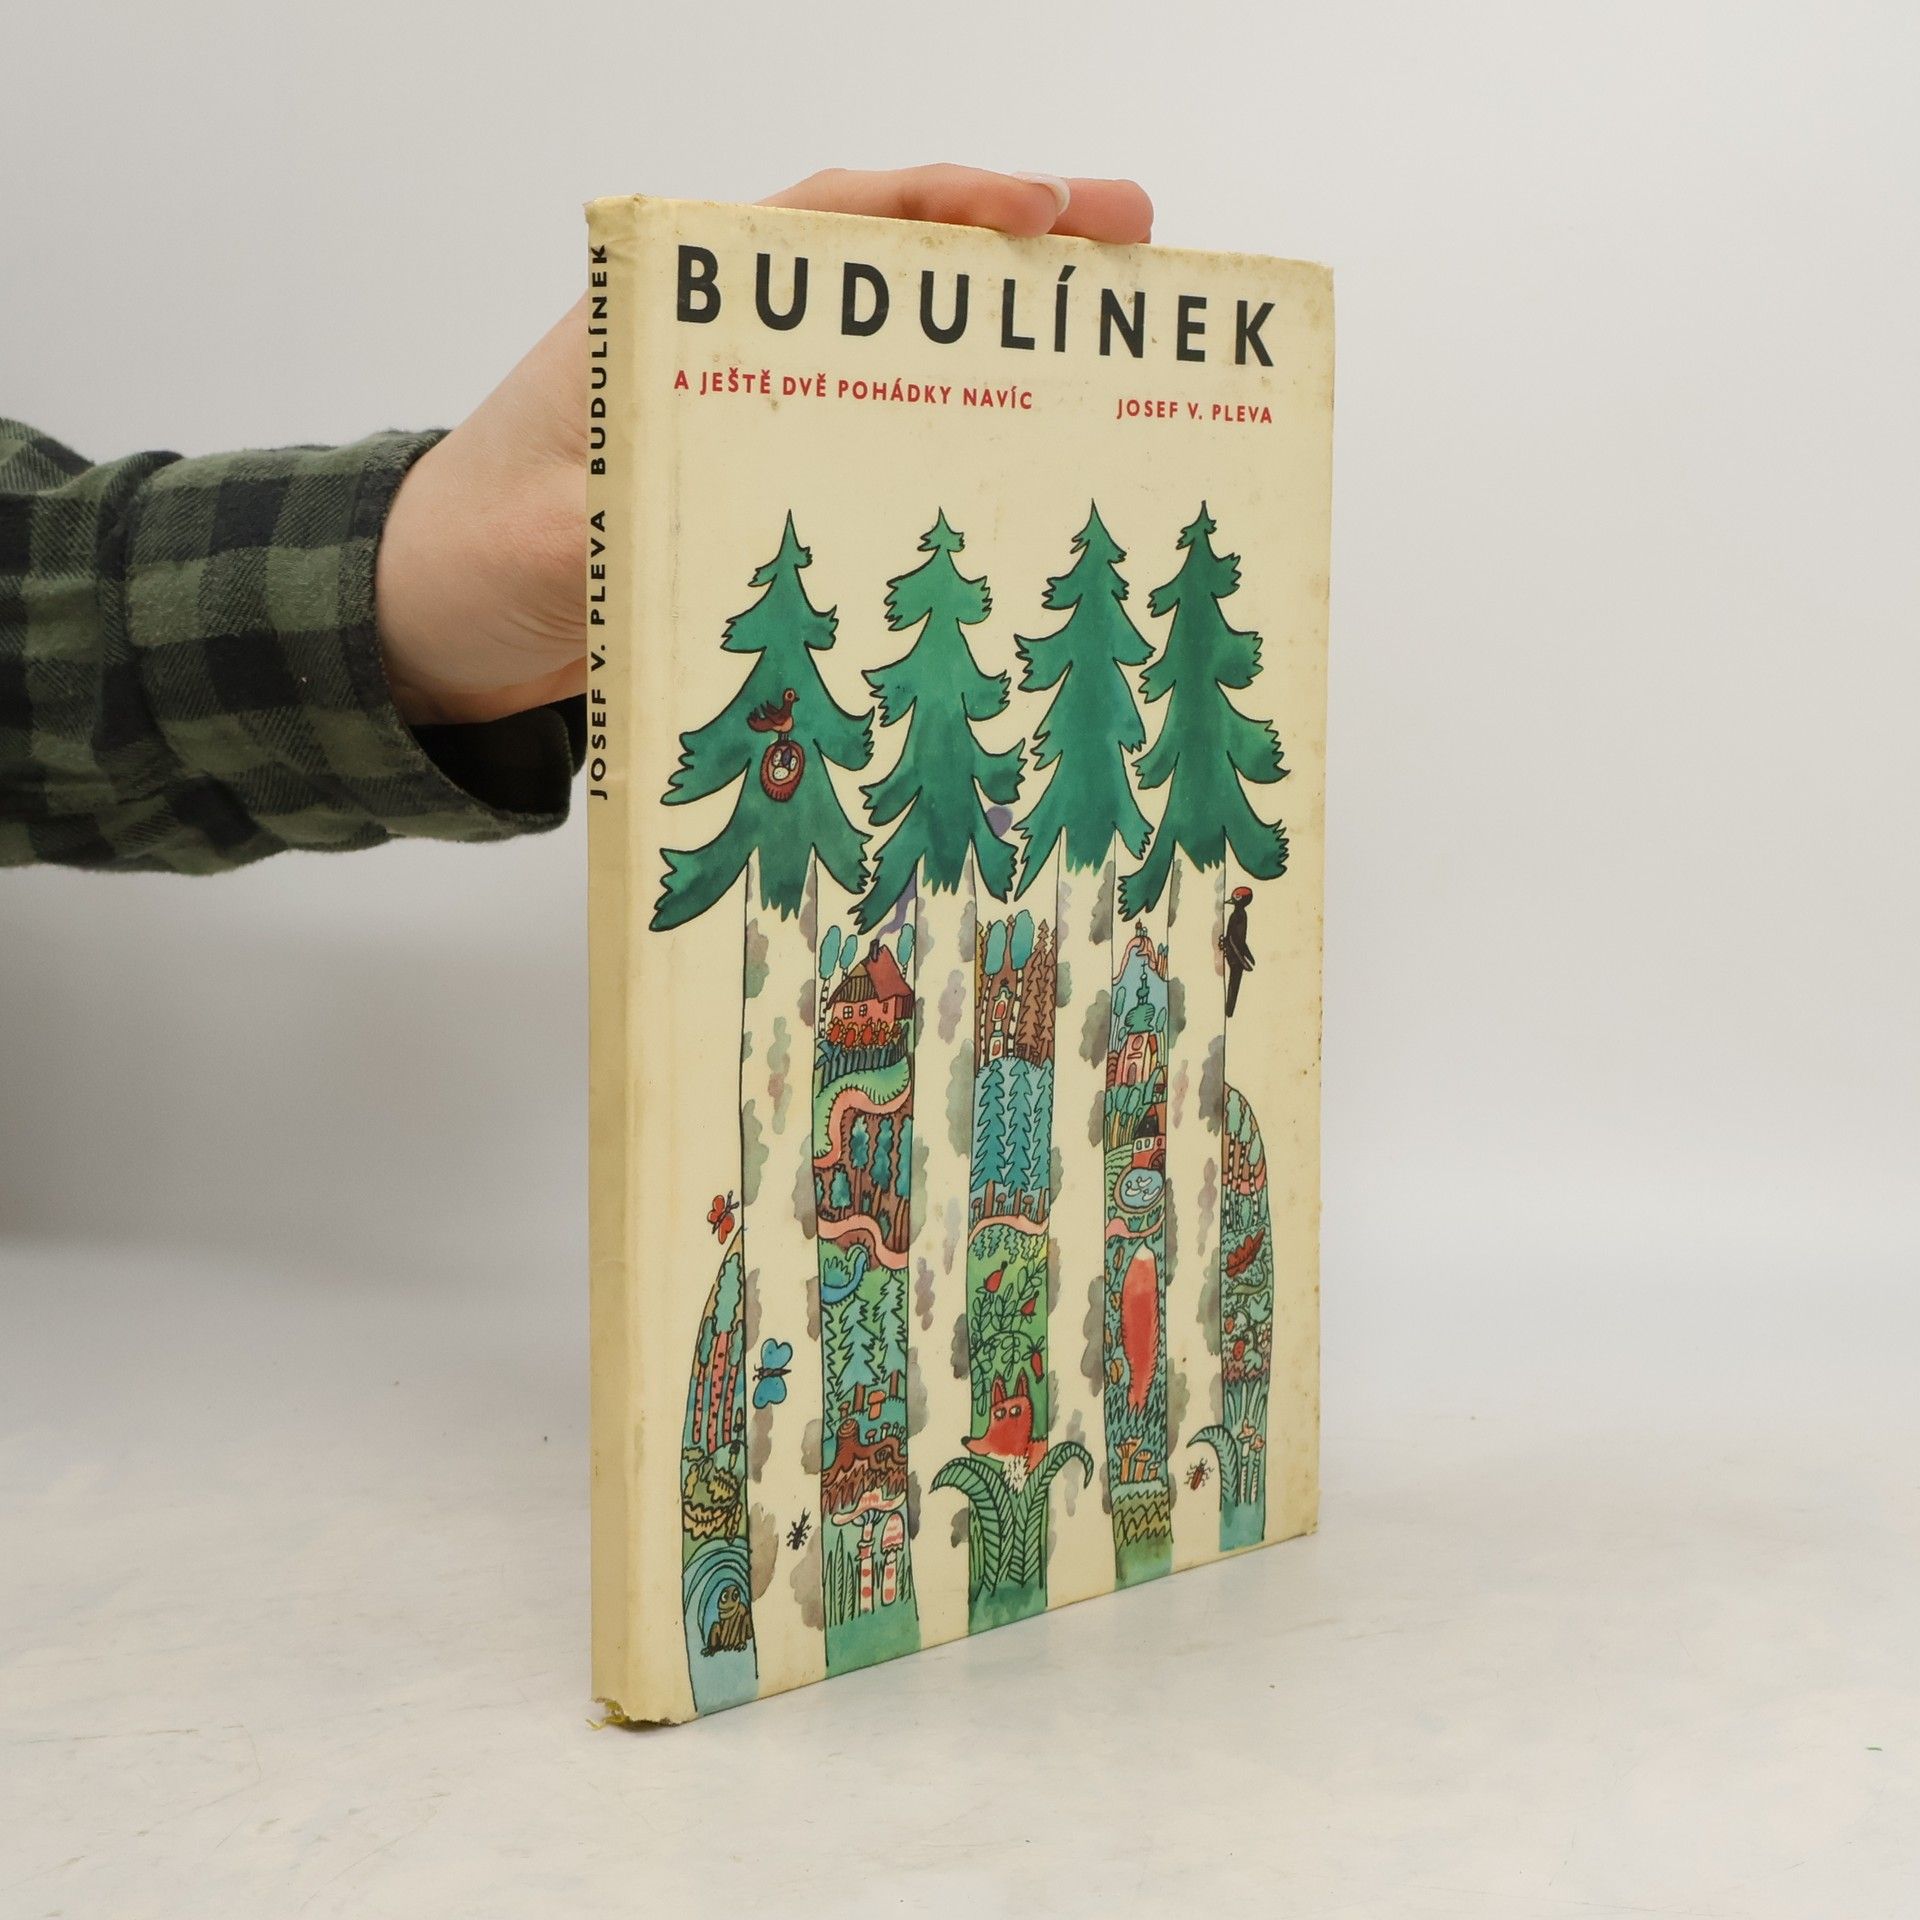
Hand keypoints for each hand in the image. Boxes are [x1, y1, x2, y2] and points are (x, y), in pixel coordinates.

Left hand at [374, 166, 1153, 726]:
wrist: (436, 618)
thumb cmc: (471, 551)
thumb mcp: (542, 537)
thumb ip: (609, 522)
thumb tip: (693, 523)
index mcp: (672, 318)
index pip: (820, 223)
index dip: (937, 202)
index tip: (1040, 206)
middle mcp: (730, 353)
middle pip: (889, 277)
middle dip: (1016, 251)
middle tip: (1137, 242)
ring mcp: (759, 423)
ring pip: (901, 363)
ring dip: (1005, 354)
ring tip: (1122, 354)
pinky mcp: (772, 495)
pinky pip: (882, 458)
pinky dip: (956, 454)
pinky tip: (1029, 480)